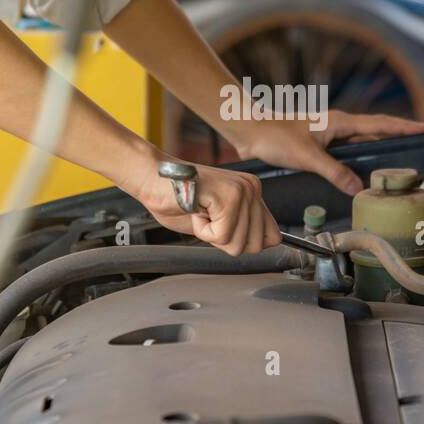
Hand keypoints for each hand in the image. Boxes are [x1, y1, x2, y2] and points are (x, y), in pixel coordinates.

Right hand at [127, 154, 281, 256]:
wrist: (151, 177)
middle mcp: (252, 188)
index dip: (245, 243)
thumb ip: (240, 231)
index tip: (223, 230)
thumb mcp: (216, 220)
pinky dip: (202, 232)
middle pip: (255, 246)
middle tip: (207, 219)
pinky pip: (221, 236)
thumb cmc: (176, 198)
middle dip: (225, 241)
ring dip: (211, 236)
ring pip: (237, 244)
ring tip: (200, 212)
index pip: (272, 236)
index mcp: (252, 192)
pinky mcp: (228, 197)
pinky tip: (195, 211)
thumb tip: (262, 245)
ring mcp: (242, 191)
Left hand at [226, 110, 423, 195]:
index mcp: (340, 122)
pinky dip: (357, 159)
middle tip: (418, 142)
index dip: (403, 127)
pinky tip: (359, 171)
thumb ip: (334, 172)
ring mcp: (328, 135)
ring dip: (376, 149)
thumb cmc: (275, 136)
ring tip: (395, 160)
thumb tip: (357, 188)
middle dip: (396, 136)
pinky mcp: (317, 145)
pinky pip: (345, 152)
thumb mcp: (308, 157)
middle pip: (375, 131)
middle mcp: (337, 126)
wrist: (249, 130)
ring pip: (359, 143)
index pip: (380, 124)